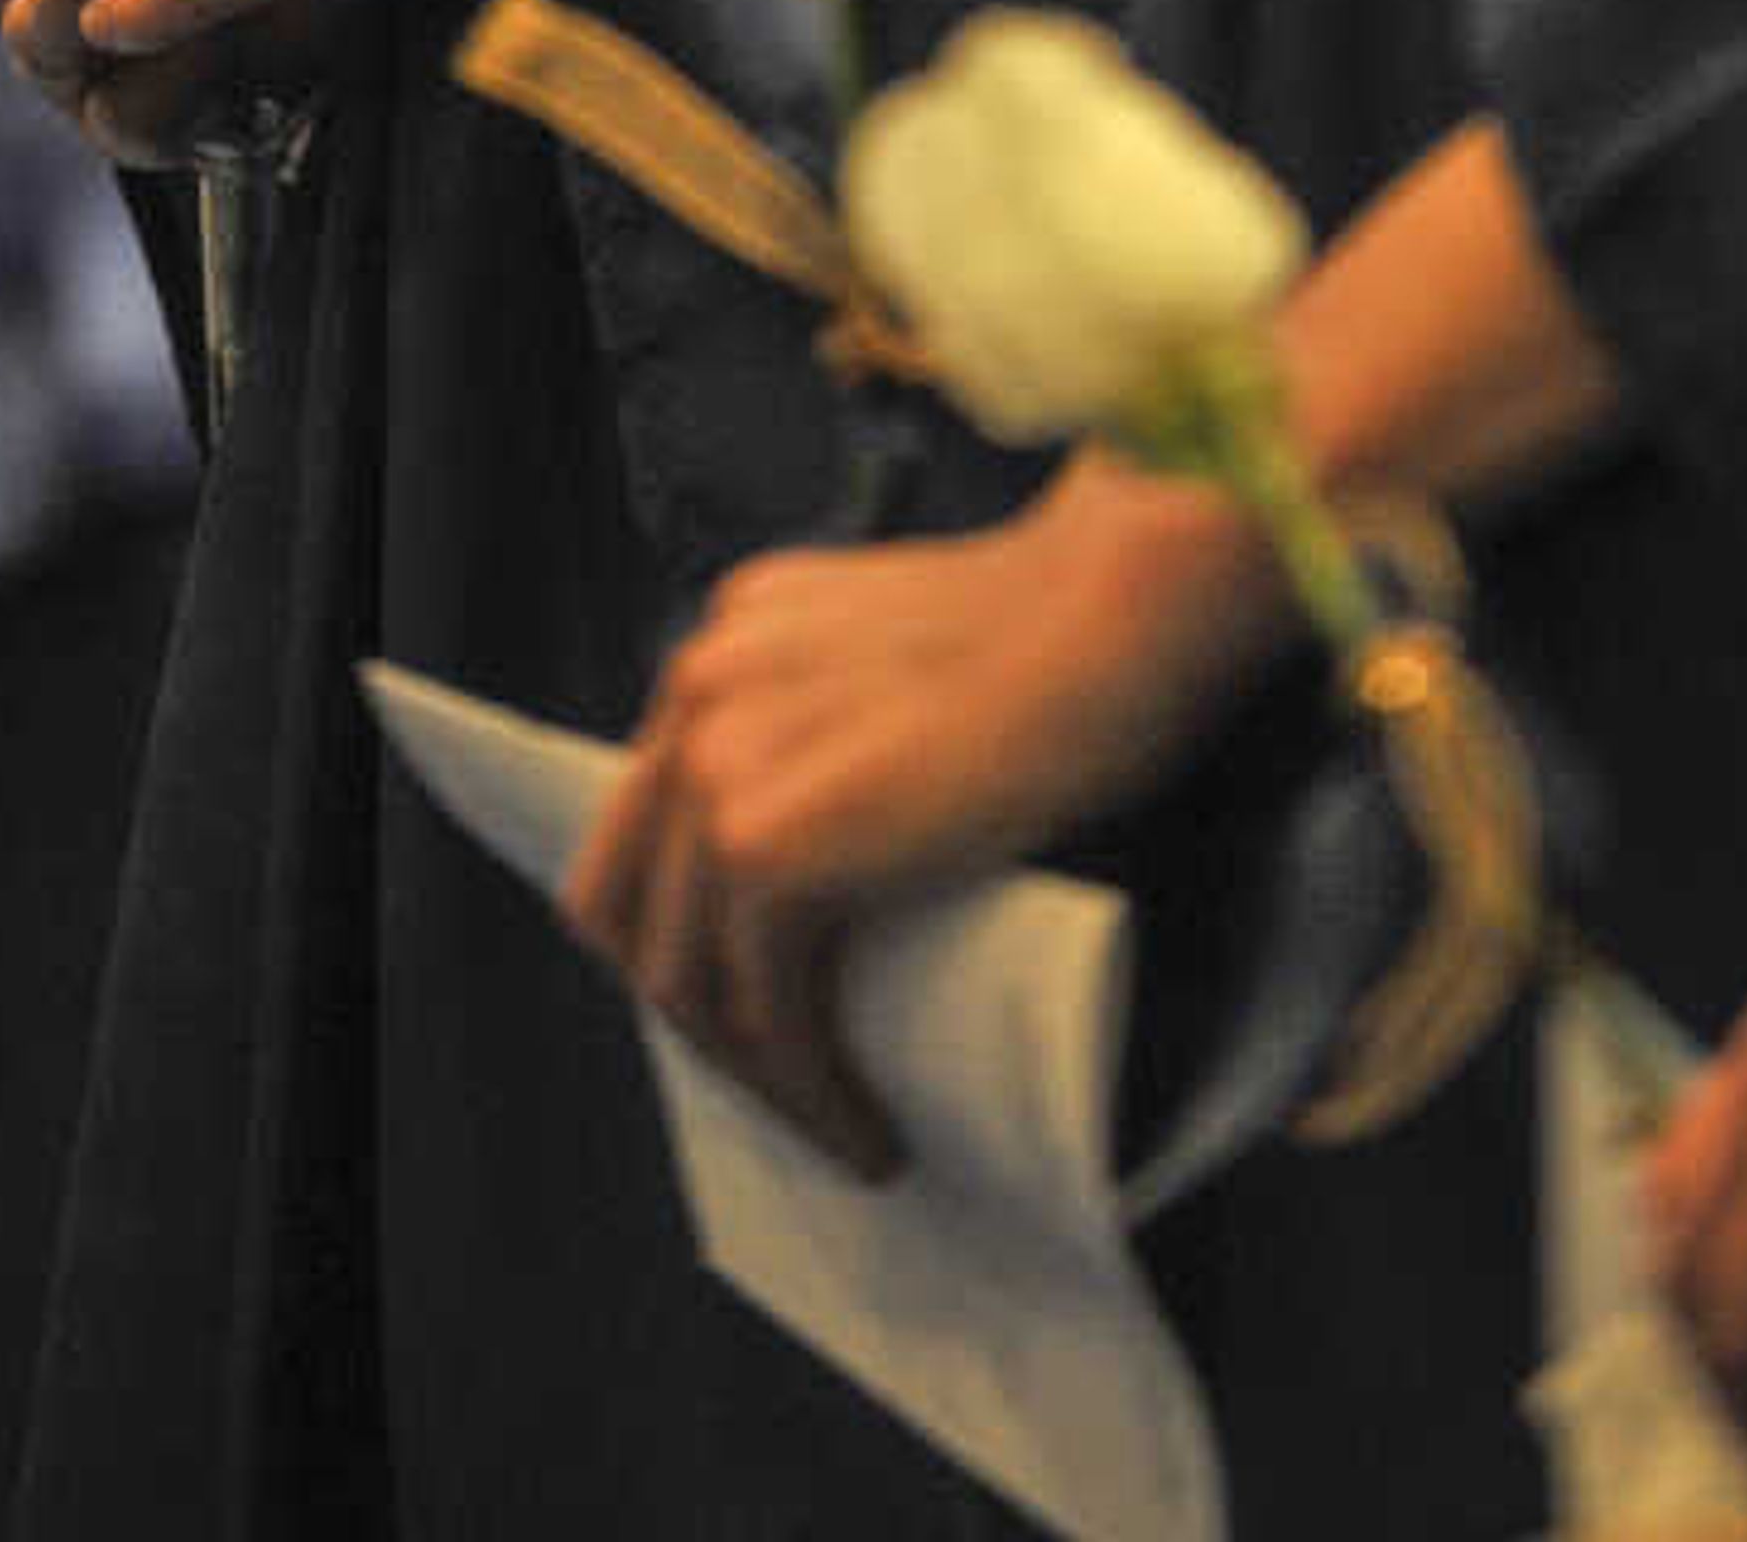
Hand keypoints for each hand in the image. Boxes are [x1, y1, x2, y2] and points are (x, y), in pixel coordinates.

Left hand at [562, 457, 1289, 1169]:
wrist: (1119, 614)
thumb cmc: (1072, 633)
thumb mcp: (909, 656)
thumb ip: (846, 718)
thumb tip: (848, 854)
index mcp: (728, 642)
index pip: (647, 823)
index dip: (689, 932)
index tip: (766, 1009)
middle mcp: (698, 688)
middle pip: (628, 906)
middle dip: (704, 1019)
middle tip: (797, 1084)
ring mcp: (718, 760)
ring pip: (686, 979)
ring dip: (763, 1081)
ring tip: (847, 1129)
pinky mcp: (769, 842)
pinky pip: (766, 1009)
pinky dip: (815, 1092)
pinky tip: (876, 1131)